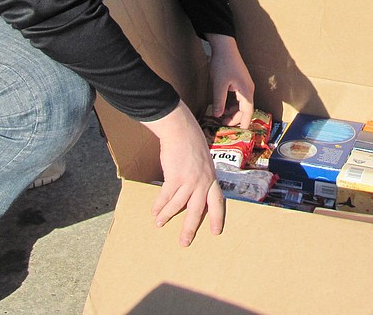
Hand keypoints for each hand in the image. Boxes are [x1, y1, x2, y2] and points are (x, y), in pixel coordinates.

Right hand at [144, 101, 223, 245]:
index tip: (216, 232)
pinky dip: (159, 205)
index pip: (217, 201)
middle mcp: (203, 182)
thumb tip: (194, 187)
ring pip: (178, 205)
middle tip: (184, 242)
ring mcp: (190, 180)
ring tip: (159, 224)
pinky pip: (166, 196)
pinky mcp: (176, 177)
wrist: (181, 130)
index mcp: (212, 177)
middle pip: (197, 211)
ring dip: (167, 216)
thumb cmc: (191, 142)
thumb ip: (201, 174)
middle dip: (190, 228)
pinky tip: (154, 211)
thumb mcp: (203, 159)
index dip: (216, 217)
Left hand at [205, 34, 254, 129]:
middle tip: (223, 124)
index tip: (241, 132)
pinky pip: (239, 98)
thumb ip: (219, 102)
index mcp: (246, 91)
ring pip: (241, 104)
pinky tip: (222, 106)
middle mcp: (248, 89)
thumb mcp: (219, 84)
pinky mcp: (240, 83)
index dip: (244, 122)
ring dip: (233, 111)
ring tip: (221, 116)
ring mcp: (245, 86)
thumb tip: (218, 115)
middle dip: (235, 118)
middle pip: (245, 109)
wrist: (224, 47)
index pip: (248, 111)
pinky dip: (232, 104)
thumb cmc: (223, 64)